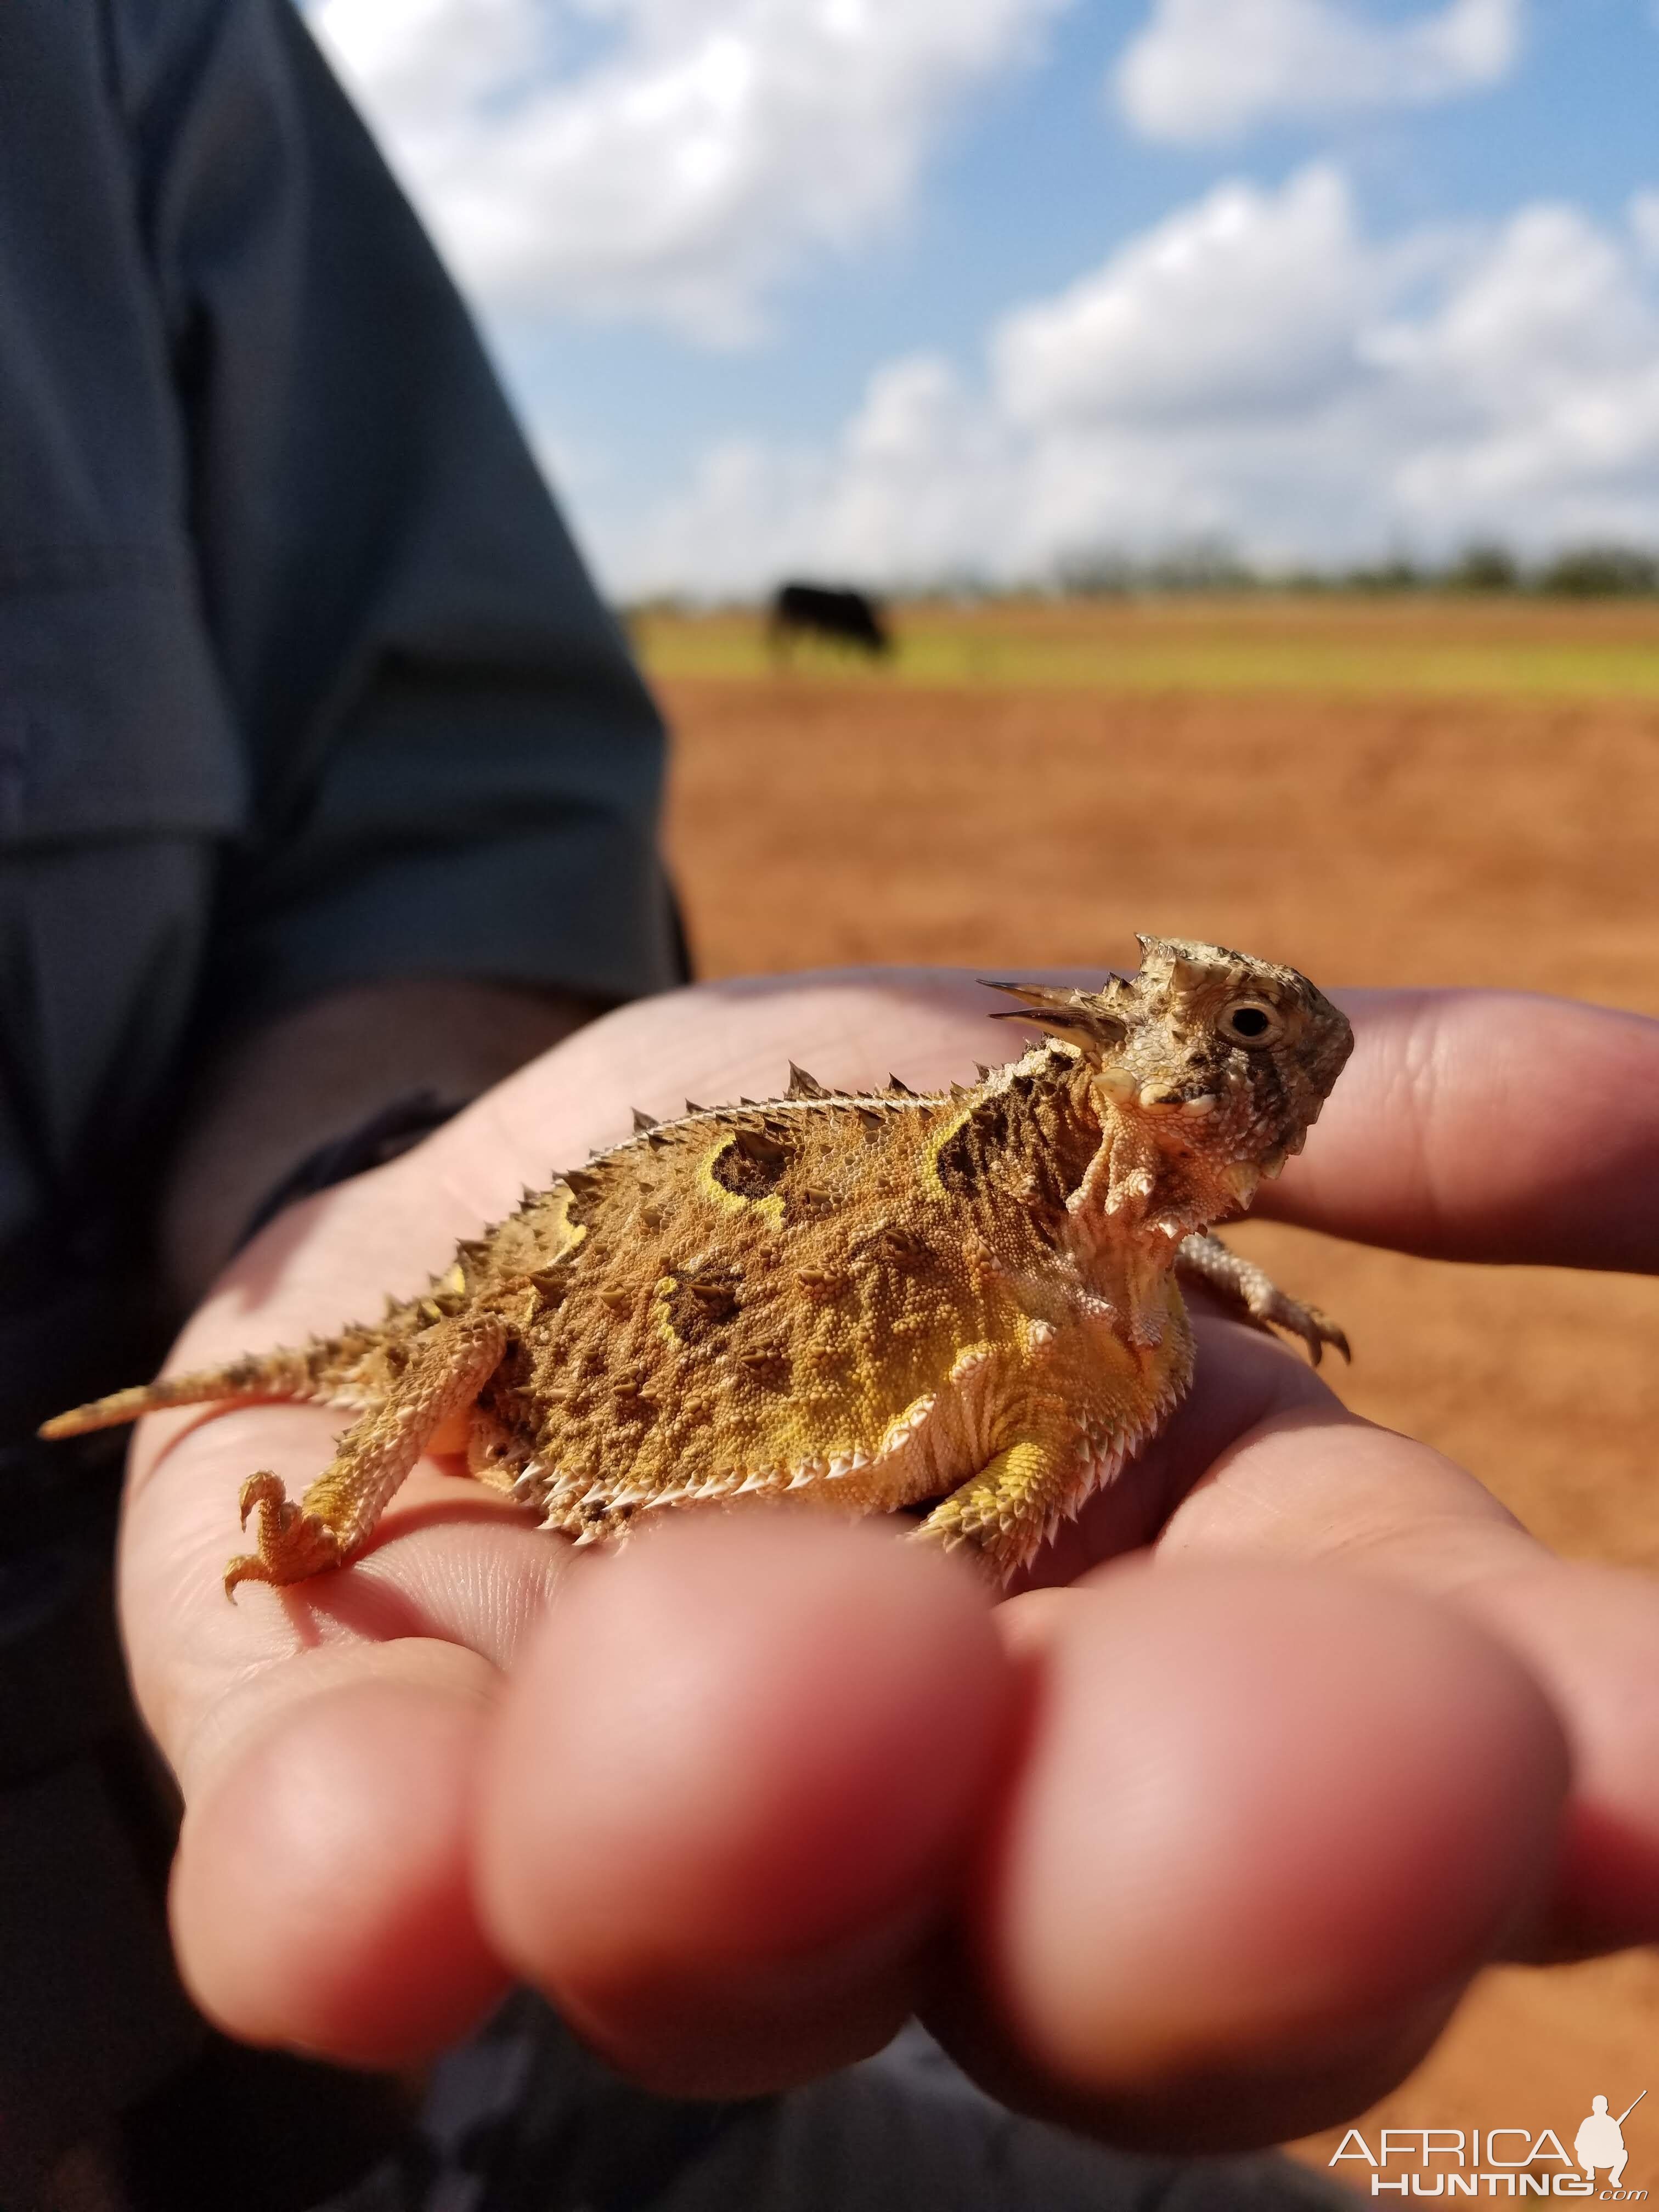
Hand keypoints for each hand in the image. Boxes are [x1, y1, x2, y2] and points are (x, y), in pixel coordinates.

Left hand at [118, 971, 1658, 2151]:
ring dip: (762, 1849)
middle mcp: (943, 1783)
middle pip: (1094, 1923)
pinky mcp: (359, 1793)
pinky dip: (372, 1878)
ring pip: (732, 1935)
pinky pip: (361, 1877)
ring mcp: (638, 1817)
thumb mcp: (1064, 1072)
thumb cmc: (806, 1167)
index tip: (1658, 1772)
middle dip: (1200, 1881)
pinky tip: (363, 1870)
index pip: (1398, 1710)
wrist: (467, 1222)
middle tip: (1305, 1803)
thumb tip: (1648, 1097)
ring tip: (768, 1702)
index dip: (1555, 1750)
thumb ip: (1324, 1108)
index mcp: (1165, 1606)